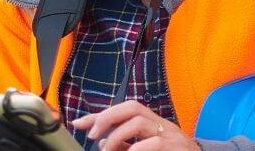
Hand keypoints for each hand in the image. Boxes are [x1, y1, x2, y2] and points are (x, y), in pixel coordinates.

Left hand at [70, 100, 198, 150]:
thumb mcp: (147, 148)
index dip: (99, 115)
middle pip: (131, 107)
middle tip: (91, 136)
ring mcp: (169, 135)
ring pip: (139, 122)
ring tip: (106, 150)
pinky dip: (135, 149)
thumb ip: (126, 144)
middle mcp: (161, 123)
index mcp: (152, 121)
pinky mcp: (176, 148)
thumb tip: (101, 141)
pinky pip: (152, 144)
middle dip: (107, 118)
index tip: (78, 123)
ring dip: (117, 137)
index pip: (123, 109)